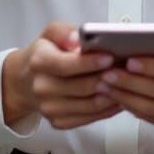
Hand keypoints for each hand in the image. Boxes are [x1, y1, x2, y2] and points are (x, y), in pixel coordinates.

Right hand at [2, 22, 123, 129]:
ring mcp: (50, 108)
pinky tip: (119, 96)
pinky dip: (108, 108)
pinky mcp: (59, 122)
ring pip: (90, 105)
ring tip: (127, 82)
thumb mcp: (50, 33)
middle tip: (126, 70)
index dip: (91, 62)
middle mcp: (42, 88)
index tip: (110, 57)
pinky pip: (90, 117)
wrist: (26, 80)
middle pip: (83, 87)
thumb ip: (65, 32)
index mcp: (40, 62)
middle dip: (108, 78)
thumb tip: (78, 39)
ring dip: (112, 94)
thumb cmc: (45, 53)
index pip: (68, 65)